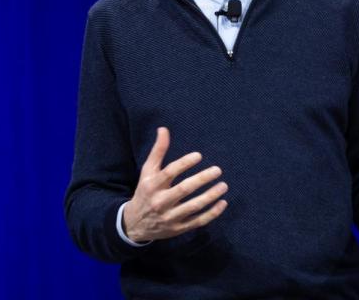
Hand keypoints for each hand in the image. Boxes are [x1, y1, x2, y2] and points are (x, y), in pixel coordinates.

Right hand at [122, 127, 228, 242]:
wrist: (135, 224)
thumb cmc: (145, 191)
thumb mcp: (147, 171)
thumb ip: (157, 151)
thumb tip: (164, 129)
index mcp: (152, 185)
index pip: (170, 172)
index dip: (184, 163)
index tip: (199, 155)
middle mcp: (160, 202)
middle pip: (184, 189)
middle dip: (202, 179)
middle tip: (217, 170)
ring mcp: (170, 217)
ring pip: (193, 206)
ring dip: (210, 196)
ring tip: (223, 185)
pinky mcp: (178, 229)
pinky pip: (198, 221)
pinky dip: (212, 214)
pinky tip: (223, 203)